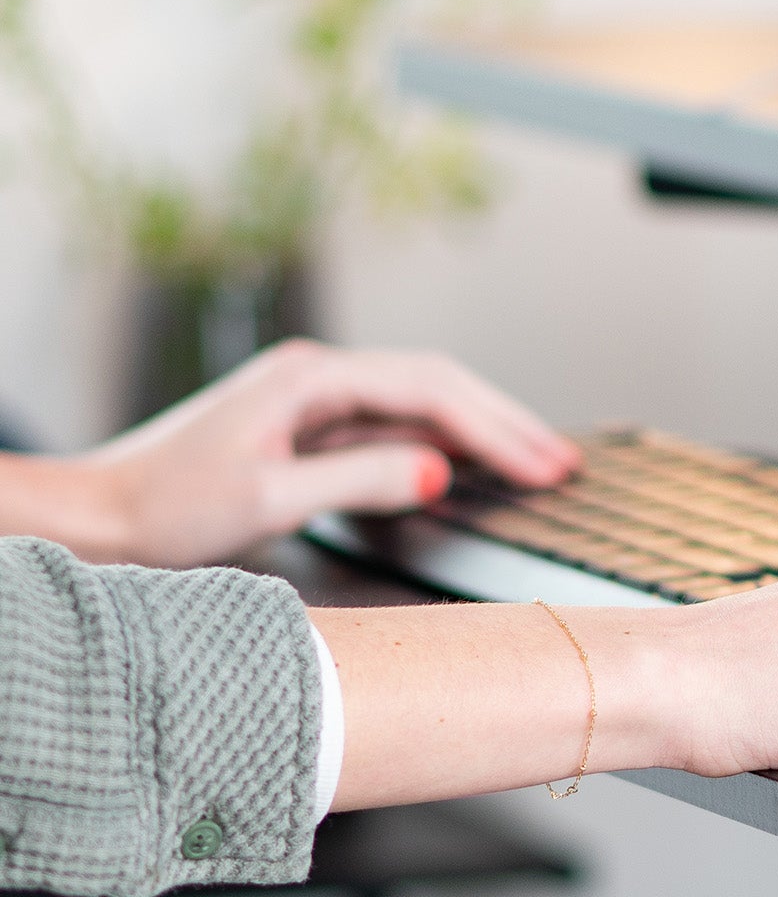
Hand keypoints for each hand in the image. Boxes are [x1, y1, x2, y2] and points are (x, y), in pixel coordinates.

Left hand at [65, 339, 577, 567]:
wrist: (93, 518)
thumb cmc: (162, 510)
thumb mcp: (269, 499)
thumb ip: (362, 480)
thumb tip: (442, 470)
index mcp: (312, 379)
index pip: (433, 392)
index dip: (499, 429)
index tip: (547, 466)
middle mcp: (318, 379)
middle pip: (438, 386)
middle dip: (506, 424)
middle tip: (565, 464)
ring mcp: (313, 404)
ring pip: (420, 405)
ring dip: (482, 434)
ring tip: (538, 464)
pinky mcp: (307, 433)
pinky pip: (394, 429)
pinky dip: (444, 446)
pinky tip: (472, 469)